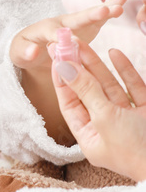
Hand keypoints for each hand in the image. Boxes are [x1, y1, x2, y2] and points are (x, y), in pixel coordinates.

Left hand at [10, 0, 124, 71]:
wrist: (33, 48)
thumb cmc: (24, 50)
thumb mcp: (17, 53)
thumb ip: (23, 52)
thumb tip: (33, 51)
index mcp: (44, 29)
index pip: (52, 33)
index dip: (60, 37)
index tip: (72, 40)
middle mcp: (62, 23)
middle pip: (76, 19)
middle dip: (89, 15)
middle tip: (103, 11)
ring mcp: (75, 24)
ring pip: (90, 17)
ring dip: (105, 10)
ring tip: (121, 1)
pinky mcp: (86, 28)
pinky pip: (98, 20)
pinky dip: (110, 11)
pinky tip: (122, 4)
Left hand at [52, 42, 145, 180]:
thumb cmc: (135, 149)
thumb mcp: (104, 118)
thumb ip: (86, 90)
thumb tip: (64, 67)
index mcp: (91, 138)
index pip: (71, 104)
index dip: (63, 79)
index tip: (55, 56)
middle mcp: (107, 128)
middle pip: (89, 92)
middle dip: (78, 67)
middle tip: (66, 43)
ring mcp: (128, 119)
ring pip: (109, 87)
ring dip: (97, 65)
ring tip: (82, 44)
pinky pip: (133, 88)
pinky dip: (124, 70)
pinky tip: (114, 52)